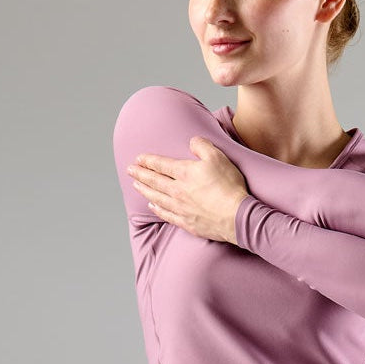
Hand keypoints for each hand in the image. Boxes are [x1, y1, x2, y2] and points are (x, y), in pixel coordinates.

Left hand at [126, 137, 249, 243]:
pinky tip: (152, 206)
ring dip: (145, 190)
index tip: (138, 158)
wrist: (235, 216)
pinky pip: (166, 215)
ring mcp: (180, 208)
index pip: (161, 165)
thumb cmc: (228, 186)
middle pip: (154, 181)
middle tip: (130, 170)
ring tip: (136, 185)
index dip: (148, 160)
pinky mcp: (186, 222)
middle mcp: (178, 190)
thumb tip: (192, 141)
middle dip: (140, 174)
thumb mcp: (218, 157)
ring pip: (157, 197)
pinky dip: (157, 209)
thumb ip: (202, 146)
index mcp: (184, 173)